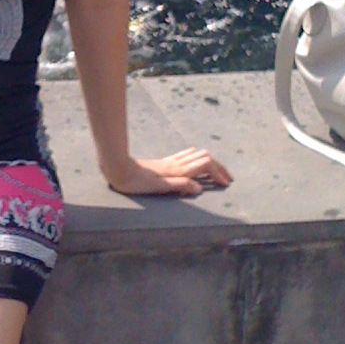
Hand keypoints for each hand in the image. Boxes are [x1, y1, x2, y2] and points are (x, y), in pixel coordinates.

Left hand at [105, 148, 232, 197]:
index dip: (218, 174)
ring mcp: (170, 161)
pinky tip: (196, 161)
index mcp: (177, 170)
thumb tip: (200, 189)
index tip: (226, 184)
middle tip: (227, 179)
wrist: (117, 168)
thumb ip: (179, 185)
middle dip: (219, 167)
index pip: (205, 166)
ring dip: (210, 162)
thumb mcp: (158, 187)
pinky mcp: (164, 161)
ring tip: (217, 172)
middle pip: (205, 158)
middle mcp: (176, 163)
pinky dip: (198, 158)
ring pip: (197, 155)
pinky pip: (186, 156)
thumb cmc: (135, 182)